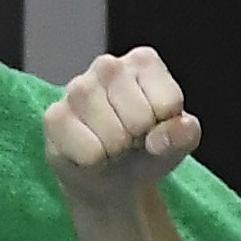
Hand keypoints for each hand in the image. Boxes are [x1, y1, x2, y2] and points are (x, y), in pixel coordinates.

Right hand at [42, 46, 200, 200]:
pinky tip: (91, 151)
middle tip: (131, 139)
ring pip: (113, 135)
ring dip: (117, 151)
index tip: (155, 127)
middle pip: (140, 118)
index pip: (168, 102)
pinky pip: (88, 151)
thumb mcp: (179, 142)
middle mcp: (108, 66)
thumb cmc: (148, 149)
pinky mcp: (55, 116)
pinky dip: (95, 161)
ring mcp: (77, 88)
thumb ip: (185, 134)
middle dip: (140, 140)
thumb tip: (159, 139)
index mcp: (143, 62)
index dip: (166, 127)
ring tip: (112, 144)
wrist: (114, 177)